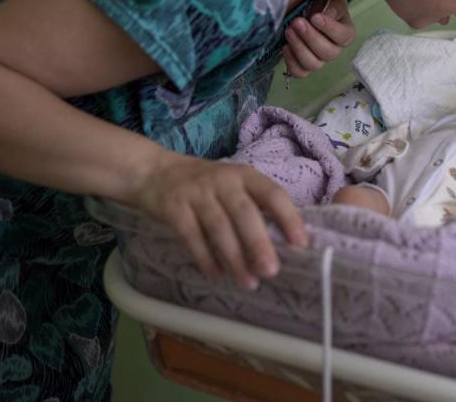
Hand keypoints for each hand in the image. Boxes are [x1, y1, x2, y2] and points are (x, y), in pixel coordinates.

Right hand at [127, 152, 306, 289]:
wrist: (155, 172)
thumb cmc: (206, 186)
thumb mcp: (234, 185)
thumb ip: (255, 206)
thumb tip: (284, 242)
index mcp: (245, 176)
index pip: (272, 194)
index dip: (288, 217)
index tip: (300, 244)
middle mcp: (223, 181)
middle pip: (245, 213)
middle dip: (259, 244)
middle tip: (271, 271)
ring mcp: (196, 193)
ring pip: (219, 228)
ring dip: (235, 258)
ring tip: (248, 282)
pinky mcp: (173, 207)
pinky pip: (191, 236)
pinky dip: (205, 258)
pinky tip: (217, 275)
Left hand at [281, 0, 355, 77]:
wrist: (305, 9)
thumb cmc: (321, 4)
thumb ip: (332, 6)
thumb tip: (325, 15)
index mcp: (345, 34)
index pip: (344, 37)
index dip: (330, 29)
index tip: (315, 17)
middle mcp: (334, 50)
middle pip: (327, 53)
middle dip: (310, 37)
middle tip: (297, 22)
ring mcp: (319, 60)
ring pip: (313, 65)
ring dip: (299, 48)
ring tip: (288, 31)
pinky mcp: (303, 66)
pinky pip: (299, 72)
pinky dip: (291, 62)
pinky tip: (285, 46)